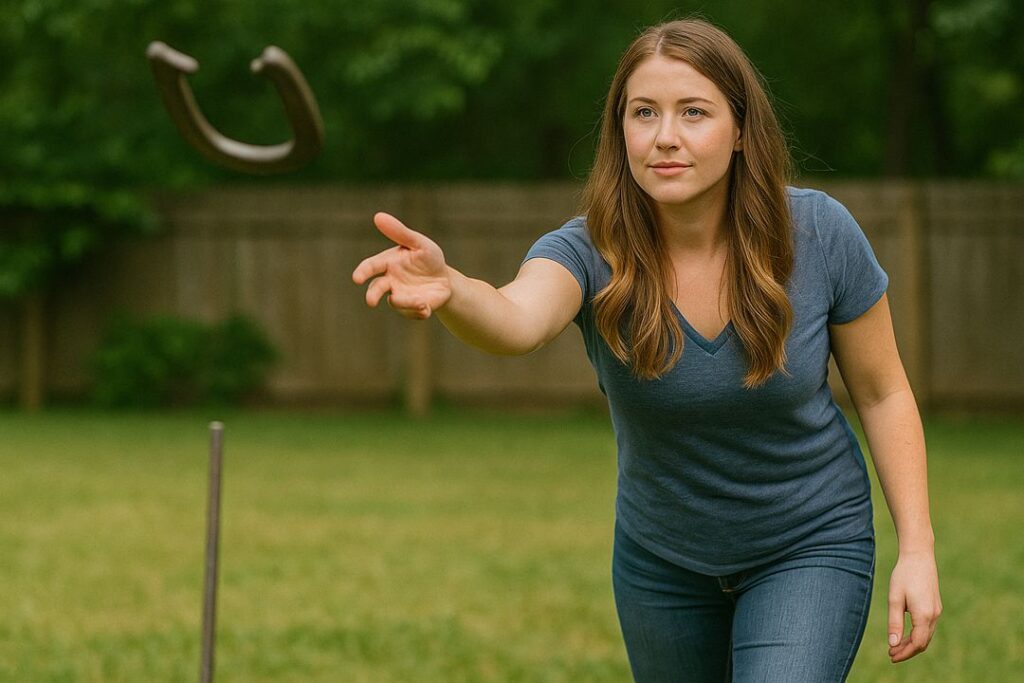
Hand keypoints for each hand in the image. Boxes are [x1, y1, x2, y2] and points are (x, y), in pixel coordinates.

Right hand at [352, 212, 451, 319]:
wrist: (444, 278)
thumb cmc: (427, 258)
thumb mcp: (418, 243)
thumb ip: (400, 232)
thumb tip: (378, 216)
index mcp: (388, 263)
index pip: (371, 266)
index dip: (363, 272)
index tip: (357, 278)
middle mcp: (390, 282)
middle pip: (376, 289)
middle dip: (372, 295)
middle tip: (370, 301)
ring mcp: (401, 296)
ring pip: (396, 302)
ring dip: (405, 303)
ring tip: (419, 302)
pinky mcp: (414, 309)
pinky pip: (413, 313)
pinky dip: (419, 312)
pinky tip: (426, 308)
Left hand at [887, 548, 941, 662]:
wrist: (919, 556)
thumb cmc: (904, 576)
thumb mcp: (894, 599)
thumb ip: (894, 623)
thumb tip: (893, 644)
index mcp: (924, 615)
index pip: (917, 644)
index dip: (904, 653)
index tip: (891, 656)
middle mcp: (934, 615)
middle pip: (923, 642)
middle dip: (907, 651)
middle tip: (891, 654)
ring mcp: (937, 611)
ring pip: (926, 635)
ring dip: (912, 643)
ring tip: (895, 646)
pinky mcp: (935, 606)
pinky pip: (928, 627)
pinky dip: (917, 634)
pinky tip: (905, 633)